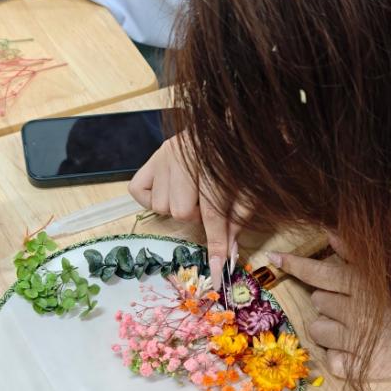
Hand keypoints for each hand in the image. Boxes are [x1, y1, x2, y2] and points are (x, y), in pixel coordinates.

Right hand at [129, 134, 238, 288]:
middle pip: (181, 212)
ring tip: (191, 191)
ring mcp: (164, 155)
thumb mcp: (251, 184)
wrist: (231, 120)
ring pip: (162, 205)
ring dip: (178, 205)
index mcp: (213, 160)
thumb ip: (240, 216)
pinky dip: (152, 197)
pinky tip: (171, 189)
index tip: (217, 271)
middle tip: (206, 202)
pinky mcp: (152, 157)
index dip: (216, 245)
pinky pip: (139, 192)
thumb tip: (230, 252)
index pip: (213, 213)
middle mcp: (184, 155)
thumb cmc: (242, 154)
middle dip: (196, 215)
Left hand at [268, 241, 390, 379]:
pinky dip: (339, 358)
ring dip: (329, 333)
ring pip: (317, 330)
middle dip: (328, 307)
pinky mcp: (354, 366)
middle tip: (351, 312)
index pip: (320, 273)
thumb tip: (329, 232)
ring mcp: (354, 340)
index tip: (274, 257)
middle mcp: (356, 311)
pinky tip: (354, 353)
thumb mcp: (379, 280)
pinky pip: (329, 359)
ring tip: (351, 333)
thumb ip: (352, 256)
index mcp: (362, 288)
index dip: (296, 264)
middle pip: (317, 302)